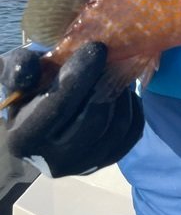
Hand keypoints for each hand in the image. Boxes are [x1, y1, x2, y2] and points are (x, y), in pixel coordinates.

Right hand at [0, 42, 143, 176]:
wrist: (41, 115)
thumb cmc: (29, 89)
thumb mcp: (14, 72)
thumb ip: (17, 68)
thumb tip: (32, 71)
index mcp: (25, 139)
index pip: (59, 106)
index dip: (81, 75)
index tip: (96, 48)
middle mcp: (54, 161)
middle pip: (94, 119)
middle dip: (106, 83)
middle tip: (110, 58)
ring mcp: (84, 166)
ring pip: (117, 127)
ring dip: (121, 94)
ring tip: (114, 73)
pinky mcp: (107, 160)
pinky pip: (132, 133)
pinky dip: (133, 109)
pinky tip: (123, 92)